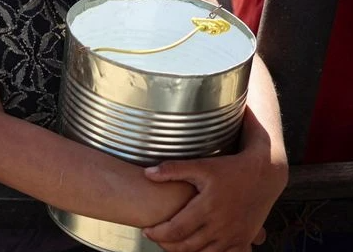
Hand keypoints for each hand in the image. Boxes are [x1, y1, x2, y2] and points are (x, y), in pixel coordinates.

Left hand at [142, 151, 286, 251]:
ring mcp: (234, 235)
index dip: (158, 233)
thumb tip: (147, 173)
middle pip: (187, 246)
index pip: (175, 230)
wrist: (263, 175)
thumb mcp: (201, 165)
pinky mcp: (244, 240)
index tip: (146, 230)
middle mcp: (221, 225)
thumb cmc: (230, 168)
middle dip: (167, 245)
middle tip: (156, 238)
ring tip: (172, 243)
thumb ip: (173, 169)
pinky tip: (197, 249)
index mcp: (207, 208)